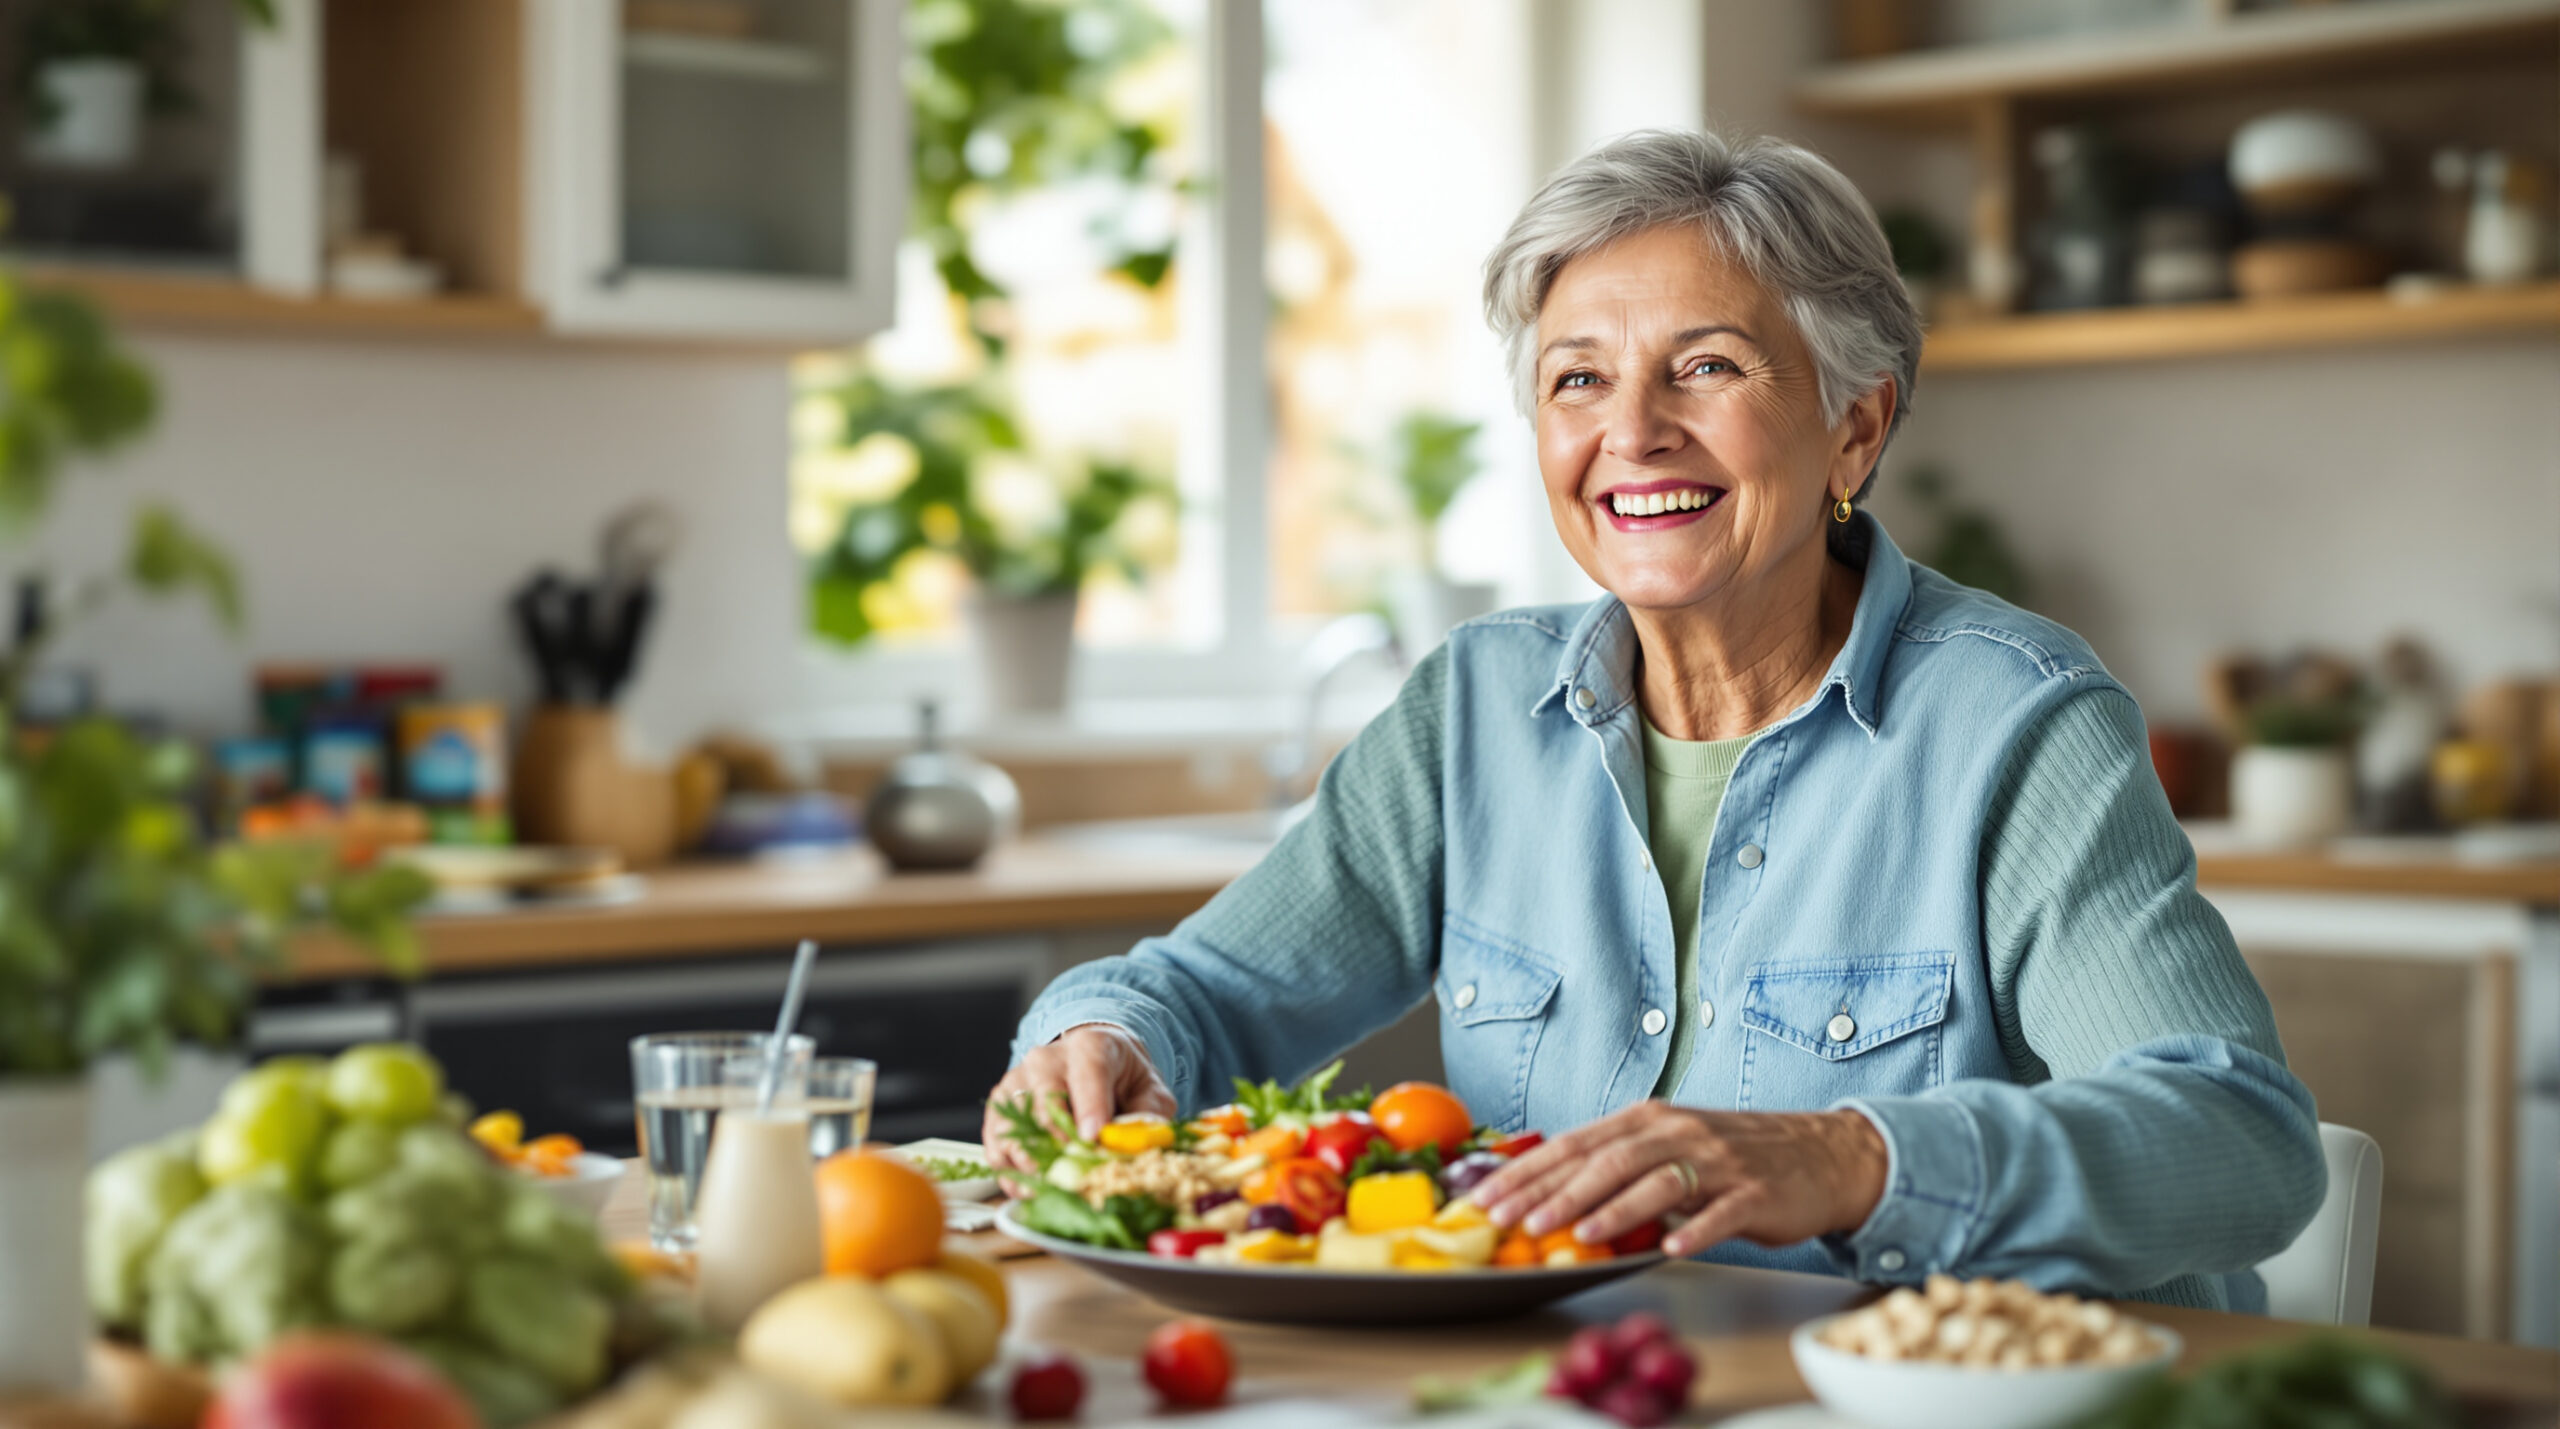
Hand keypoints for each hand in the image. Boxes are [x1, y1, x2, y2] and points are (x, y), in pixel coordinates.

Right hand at [982, 1023, 1176, 1194]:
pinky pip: (996, 1141)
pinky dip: (1009, 1170)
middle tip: (1072, 1177)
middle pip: (1042, 1104)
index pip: (1087, 1077)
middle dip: (1057, 1146)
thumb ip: (1149, 1112)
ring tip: (1049, 1189)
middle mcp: (1046, 1060)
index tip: (1092, 1139)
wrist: (1090, 1058)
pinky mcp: (1000, 1105)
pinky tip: (1029, 1187)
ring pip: (1012, 1126)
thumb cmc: (1120, 1076)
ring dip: (1028, 1164)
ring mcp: (1017, 1081)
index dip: (1089, 1110)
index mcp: (1088, 1048)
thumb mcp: (1148, 1087)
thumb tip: (1137, 1142)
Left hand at [1468, 1102, 1888, 1257]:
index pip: (1574, 1145)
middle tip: (1512, 1221)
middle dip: (1553, 1192)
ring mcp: (1718, 1161)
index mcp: (1647, 1120)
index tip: (1486, 1198)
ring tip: (1577, 1235)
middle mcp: (1677, 1132)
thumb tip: (1550, 1190)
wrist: (1819, 1153)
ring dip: (1613, 1209)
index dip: (1528, 1172)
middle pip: (1605, 1161)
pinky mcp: (1755, 1192)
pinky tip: (1671, 1246)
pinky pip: (1721, 1211)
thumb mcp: (1669, 1147)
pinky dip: (1695, 1227)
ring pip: (1656, 1182)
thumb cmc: (1733, 1157)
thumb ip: (1618, 1163)